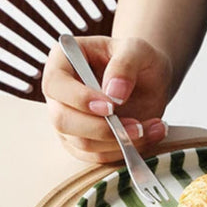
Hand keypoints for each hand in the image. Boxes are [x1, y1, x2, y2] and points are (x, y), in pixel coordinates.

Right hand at [42, 35, 170, 162]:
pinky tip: (148, 135)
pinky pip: (96, 156)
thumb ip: (125, 64)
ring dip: (119, 141)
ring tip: (151, 127)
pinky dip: (124, 150)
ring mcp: (67, 120)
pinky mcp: (81, 142)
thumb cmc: (136, 59)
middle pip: (62, 120)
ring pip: (81, 143)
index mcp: (62, 62)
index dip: (79, 99)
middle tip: (137, 125)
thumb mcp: (137, 49)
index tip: (111, 106)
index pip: (55, 84)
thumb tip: (113, 93)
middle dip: (101, 128)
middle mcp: (58, 94)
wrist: (148, 79)